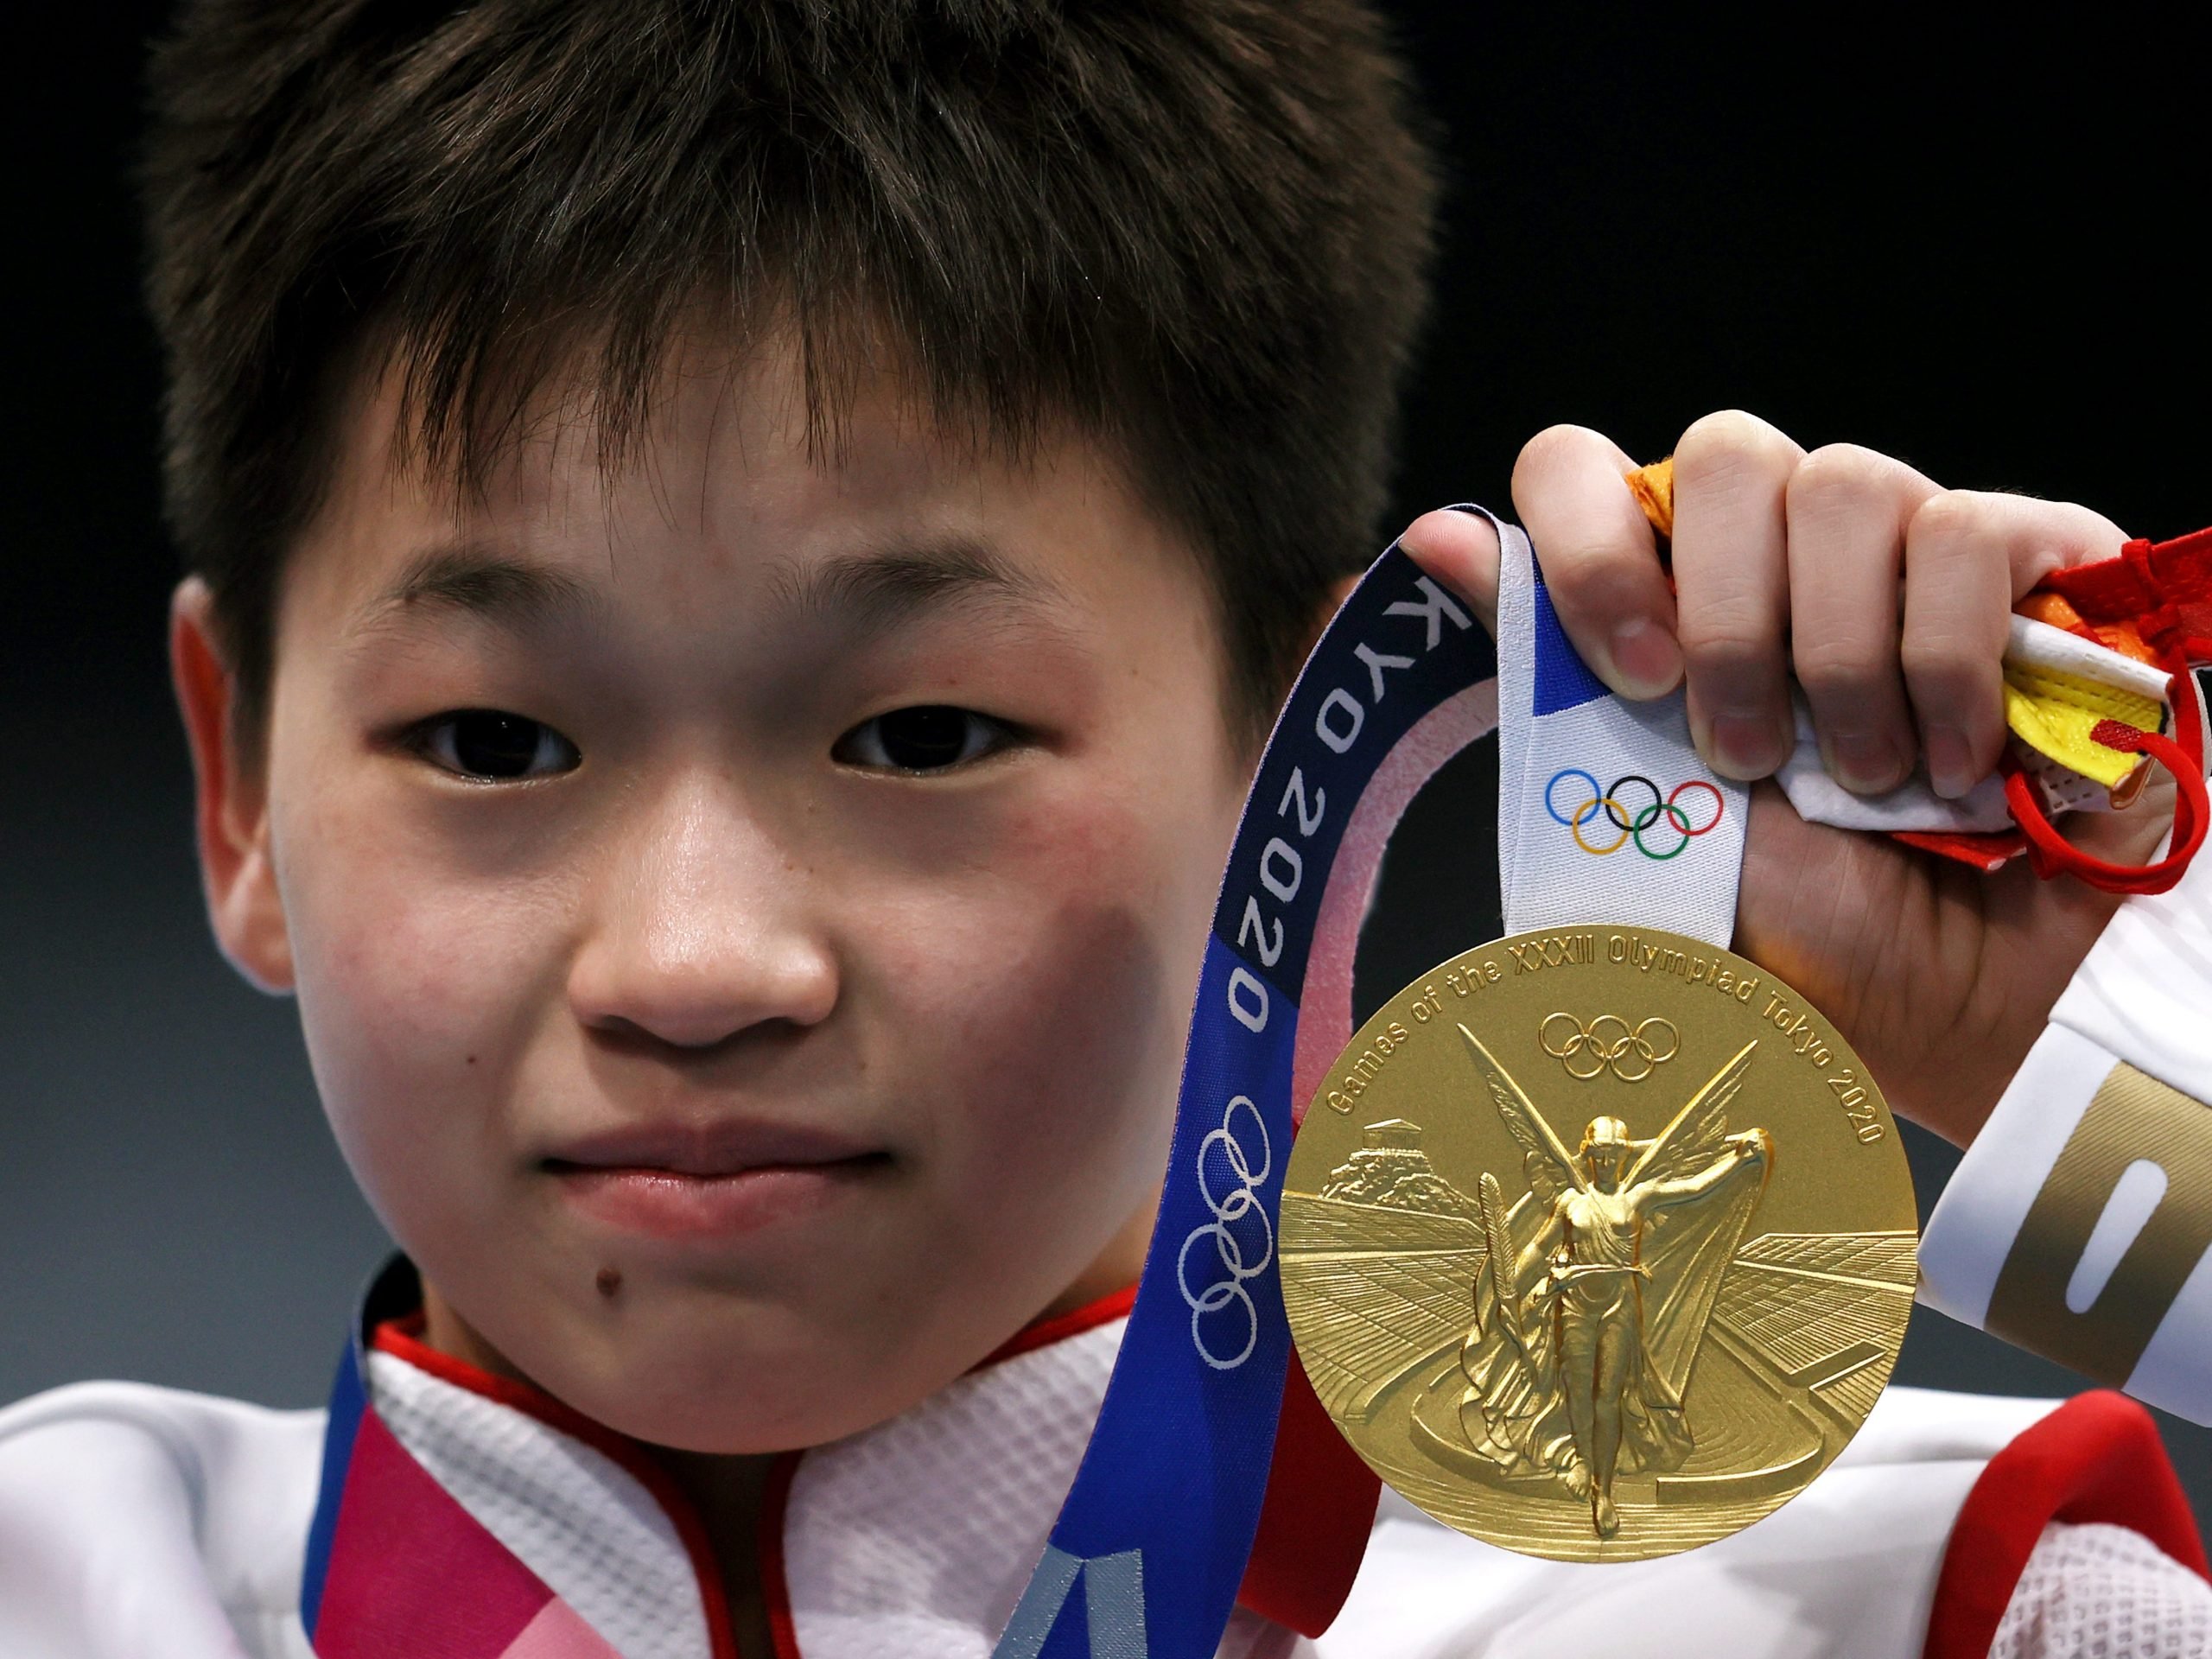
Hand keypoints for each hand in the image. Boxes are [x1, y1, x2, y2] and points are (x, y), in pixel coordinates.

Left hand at [1403, 412, 2170, 1146]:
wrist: (1955, 1003)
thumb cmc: (1795, 918)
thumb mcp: (1642, 807)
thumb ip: (1550, 669)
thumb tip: (1436, 535)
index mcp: (1669, 590)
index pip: (1581, 466)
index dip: (1589, 549)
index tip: (1631, 677)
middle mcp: (1780, 544)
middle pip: (1725, 451)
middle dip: (1727, 621)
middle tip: (1745, 757)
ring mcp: (1908, 543)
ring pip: (1847, 483)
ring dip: (1838, 660)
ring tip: (1861, 779)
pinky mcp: (2036, 559)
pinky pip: (1966, 534)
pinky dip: (1947, 665)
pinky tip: (1953, 762)